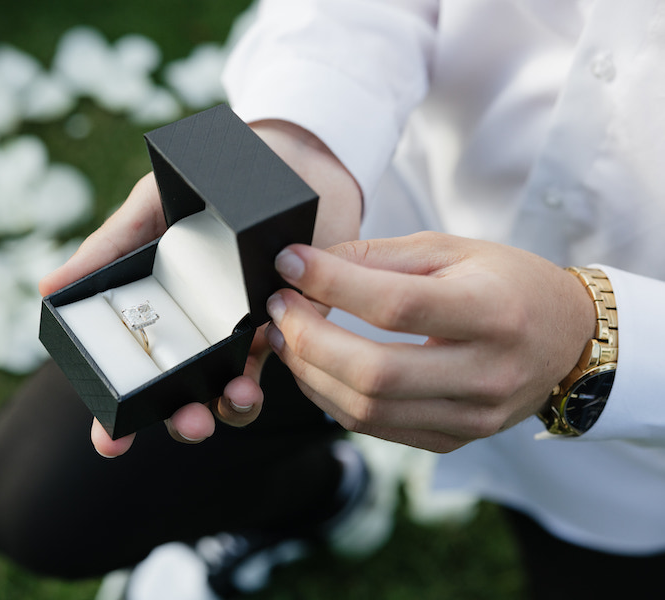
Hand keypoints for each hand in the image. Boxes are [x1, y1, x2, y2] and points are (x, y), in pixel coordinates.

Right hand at [39, 172, 255, 456]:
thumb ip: (108, 250)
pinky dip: (273, 368)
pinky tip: (269, 352)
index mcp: (155, 314)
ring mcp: (239, 332)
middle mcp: (194, 334)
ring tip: (237, 394)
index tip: (109, 443)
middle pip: (179, 397)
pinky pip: (280, 361)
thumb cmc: (204, 183)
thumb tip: (46, 290)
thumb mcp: (149, 209)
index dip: (115, 417)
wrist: (283, 158)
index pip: (130, 377)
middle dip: (181, 422)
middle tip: (189, 423)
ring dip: (232, 406)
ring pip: (229, 391)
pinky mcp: (286, 322)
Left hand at [264, 232, 597, 452]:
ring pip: (366, 409)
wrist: (568, 340)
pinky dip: (332, 398)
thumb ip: (377, 257)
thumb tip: (307, 266)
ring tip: (287, 337)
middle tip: (280, 309)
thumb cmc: (508, 285)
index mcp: (492, 312)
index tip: (290, 263)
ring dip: (309, 373)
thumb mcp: (452, 250)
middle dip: (307, 339)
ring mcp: (472, 416)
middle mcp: (487, 373)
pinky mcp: (454, 440)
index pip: (395, 306)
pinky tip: (317, 367)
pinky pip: (375, 427)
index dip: (330, 283)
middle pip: (373, 372)